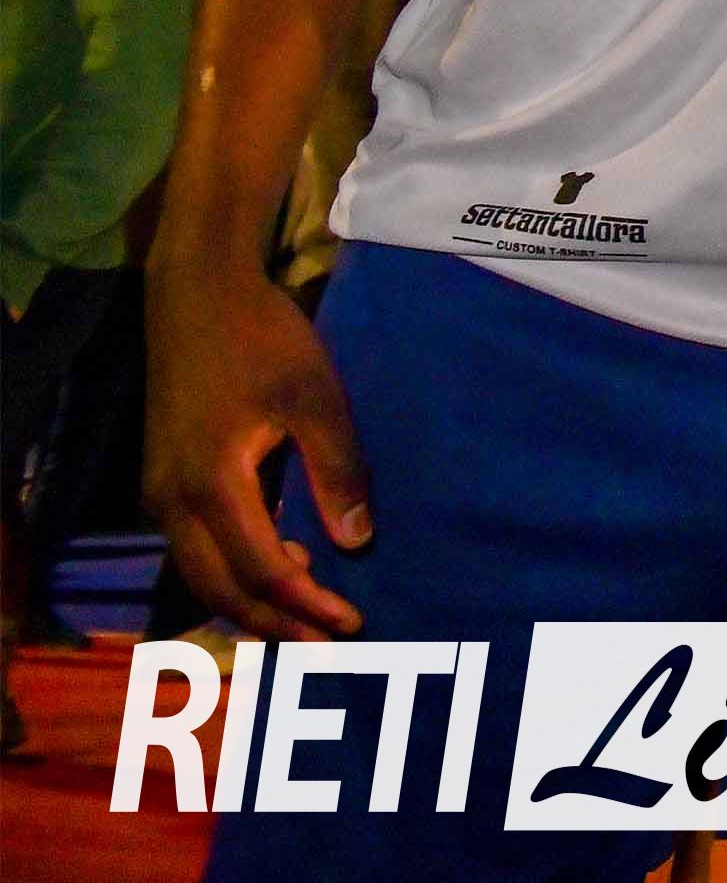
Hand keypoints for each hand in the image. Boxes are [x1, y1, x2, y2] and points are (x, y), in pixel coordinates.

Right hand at [147, 253, 372, 639]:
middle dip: (275, 622)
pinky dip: (233, 574)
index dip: (306, 602)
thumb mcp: (315, 396)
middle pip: (220, 589)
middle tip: (328, 643)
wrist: (195, 295)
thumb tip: (356, 541)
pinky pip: (194, 550)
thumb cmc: (261, 338)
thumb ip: (336, 469)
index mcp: (210, 485)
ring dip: (251, 604)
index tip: (350, 621)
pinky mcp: (161, 482)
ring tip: (306, 621)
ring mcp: (159, 495)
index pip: (259, 570)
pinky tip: (275, 571)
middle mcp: (171, 502)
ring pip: (201, 575)